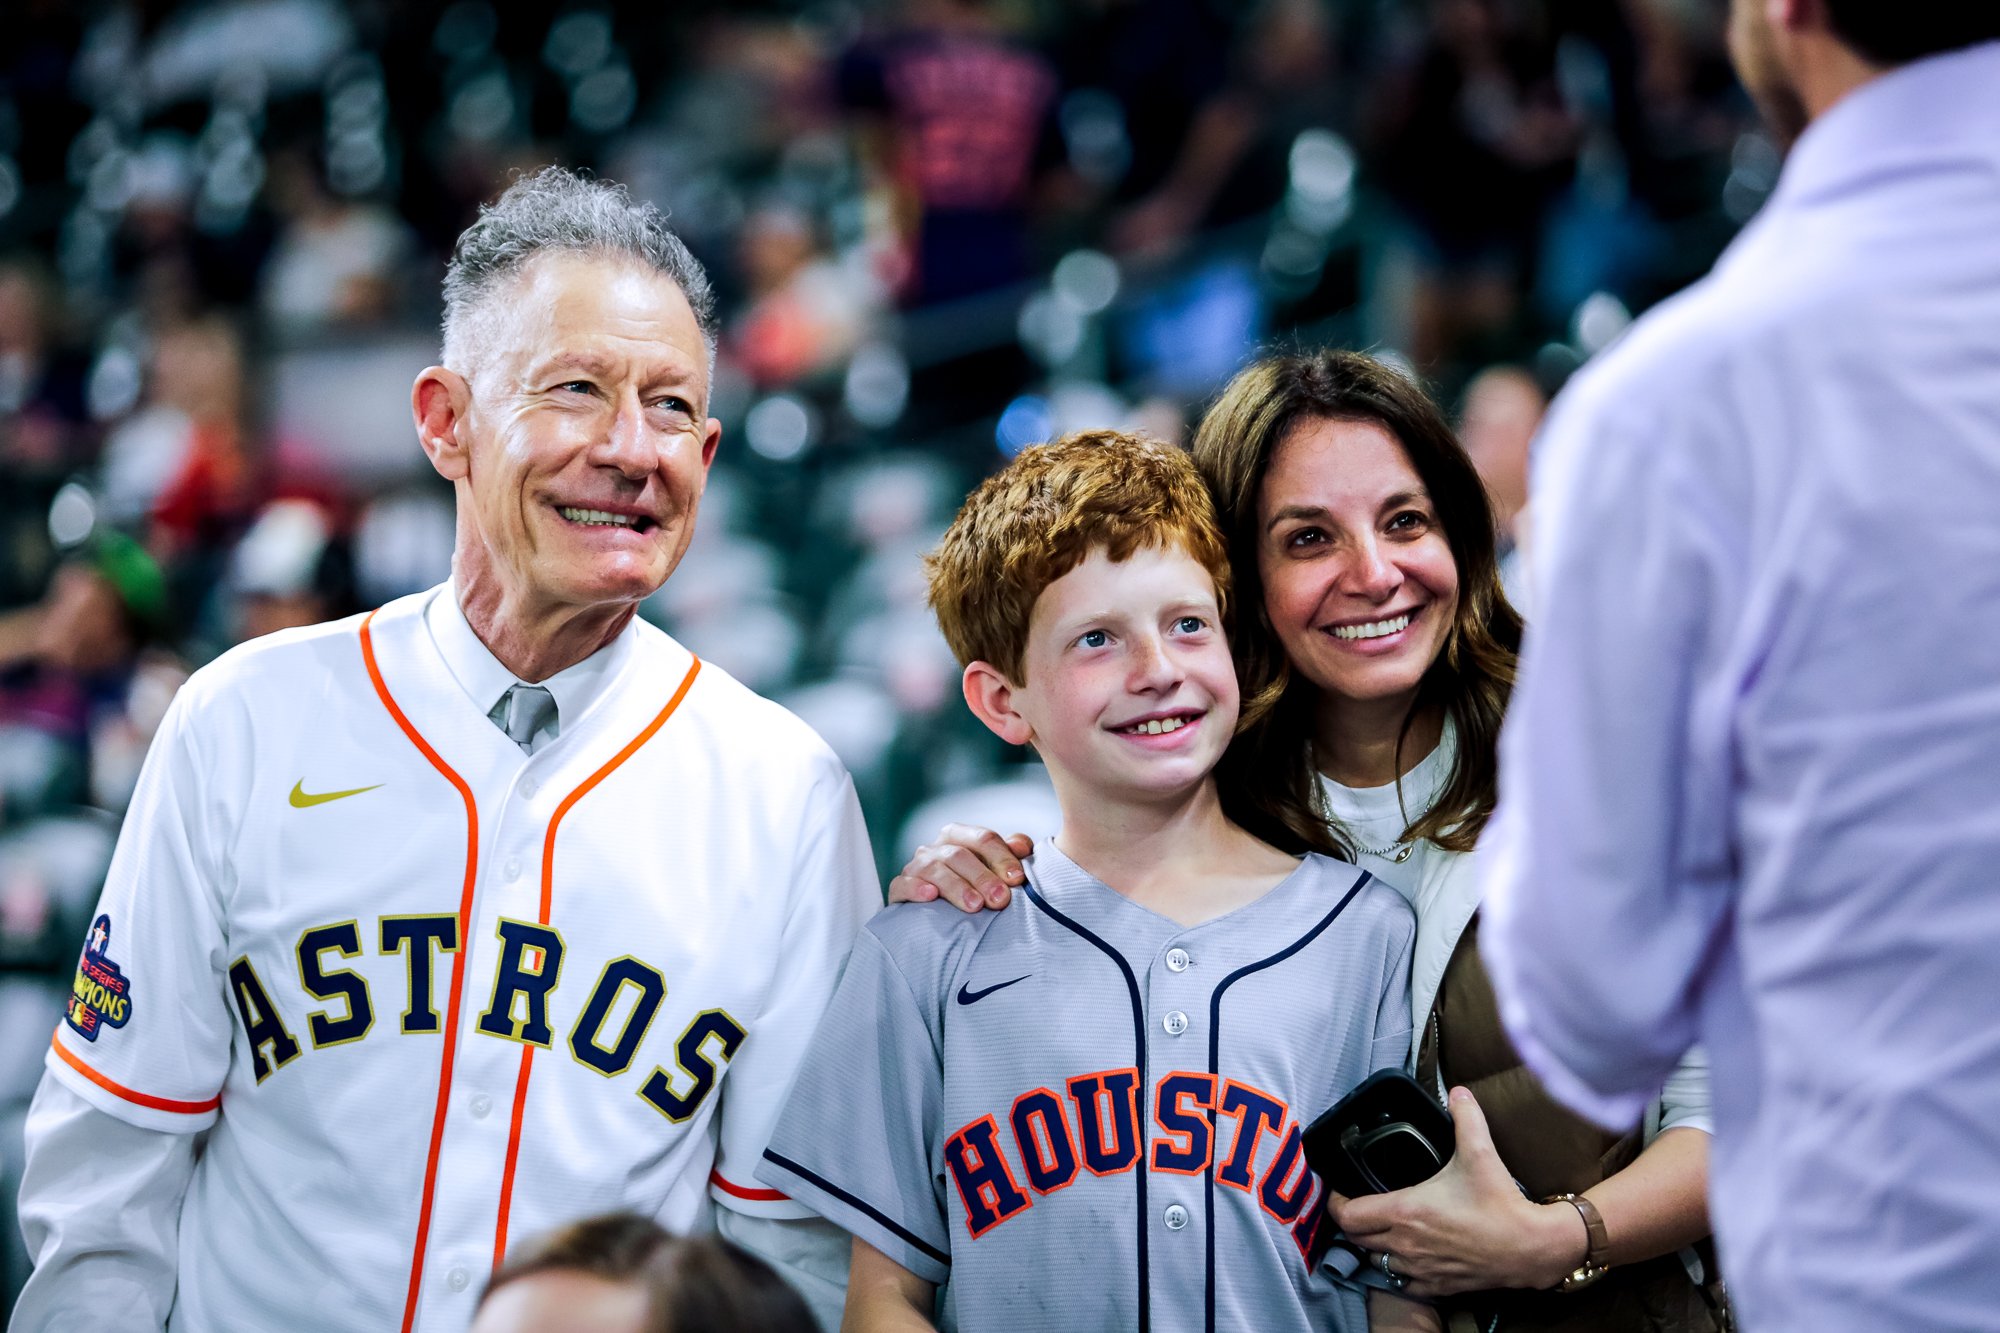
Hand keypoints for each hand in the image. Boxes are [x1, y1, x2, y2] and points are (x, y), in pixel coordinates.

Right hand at [886, 826, 1033, 911]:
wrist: (936, 917)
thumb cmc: (973, 888)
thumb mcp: (993, 869)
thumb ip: (1009, 854)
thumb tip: (1023, 846)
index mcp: (958, 836)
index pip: (982, 838)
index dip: (1002, 857)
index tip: (1017, 879)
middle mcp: (935, 848)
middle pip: (959, 855)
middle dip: (982, 877)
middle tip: (1000, 899)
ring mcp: (915, 867)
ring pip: (934, 869)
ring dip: (956, 887)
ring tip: (974, 906)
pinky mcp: (898, 889)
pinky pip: (903, 884)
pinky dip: (916, 888)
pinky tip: (930, 896)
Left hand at [1329, 1087, 1588, 1297]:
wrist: (1531, 1248)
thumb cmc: (1501, 1204)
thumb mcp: (1480, 1153)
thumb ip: (1465, 1117)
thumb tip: (1458, 1092)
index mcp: (1406, 1212)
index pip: (1348, 1215)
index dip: (1336, 1202)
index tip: (1340, 1190)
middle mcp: (1405, 1244)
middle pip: (1356, 1240)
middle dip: (1351, 1222)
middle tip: (1359, 1204)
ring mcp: (1420, 1269)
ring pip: (1376, 1262)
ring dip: (1373, 1246)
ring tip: (1380, 1227)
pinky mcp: (1437, 1285)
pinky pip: (1402, 1282)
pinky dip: (1397, 1270)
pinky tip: (1406, 1254)